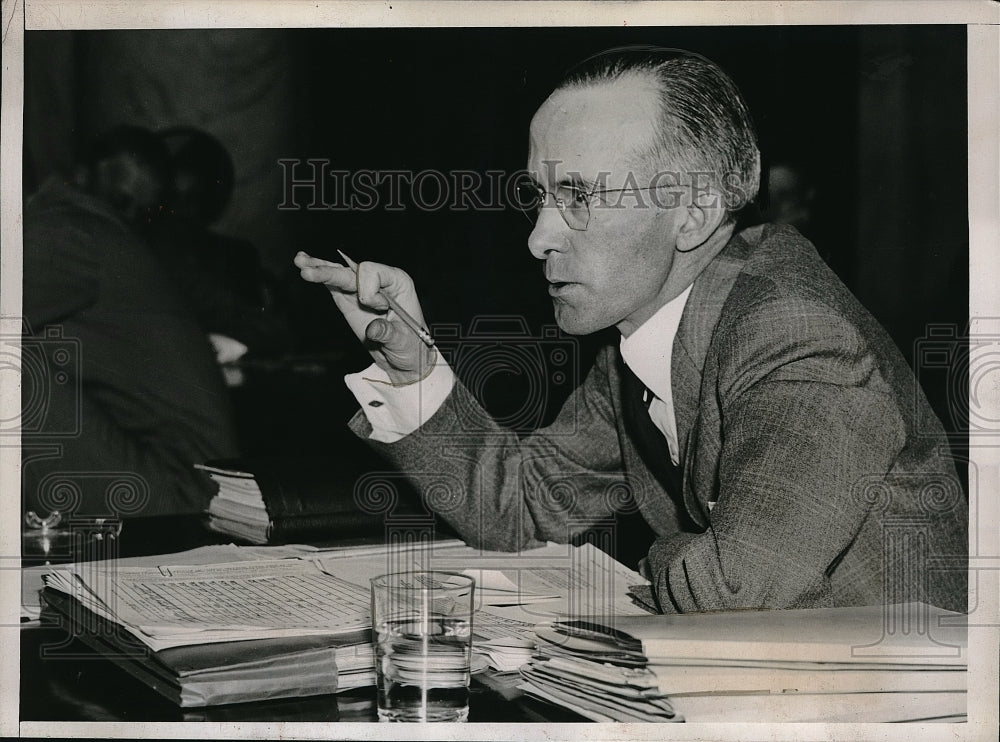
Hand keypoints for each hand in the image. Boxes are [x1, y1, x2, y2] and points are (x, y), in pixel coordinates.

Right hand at [294, 251, 434, 384]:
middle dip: (332, 273)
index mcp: (398, 282)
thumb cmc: (411, 346)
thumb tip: (372, 329)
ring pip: (339, 273)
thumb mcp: (404, 342)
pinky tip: (303, 262)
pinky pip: (333, 283)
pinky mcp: (349, 298)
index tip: (378, 309)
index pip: (373, 272)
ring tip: (300, 261)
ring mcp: (363, 288)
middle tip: (310, 273)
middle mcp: (380, 280)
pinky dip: (319, 275)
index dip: (368, 291)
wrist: (404, 357)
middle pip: (351, 270)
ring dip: (319, 268)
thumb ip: (388, 333)